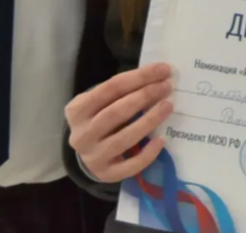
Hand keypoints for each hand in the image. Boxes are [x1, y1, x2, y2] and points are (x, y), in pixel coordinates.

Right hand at [65, 62, 174, 181]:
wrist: (85, 154)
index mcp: (78, 110)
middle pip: (117, 112)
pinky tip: (161, 140)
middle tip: (166, 87)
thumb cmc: (97, 119)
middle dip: (145, 96)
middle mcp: (82, 134)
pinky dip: (147, 153)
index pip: (111, 88)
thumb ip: (119, 91)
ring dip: (149, 120)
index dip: (139, 77)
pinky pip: (130, 165)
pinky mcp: (106, 174)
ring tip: (168, 106)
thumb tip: (156, 77)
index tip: (163, 69)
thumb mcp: (99, 102)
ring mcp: (93, 157)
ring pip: (124, 138)